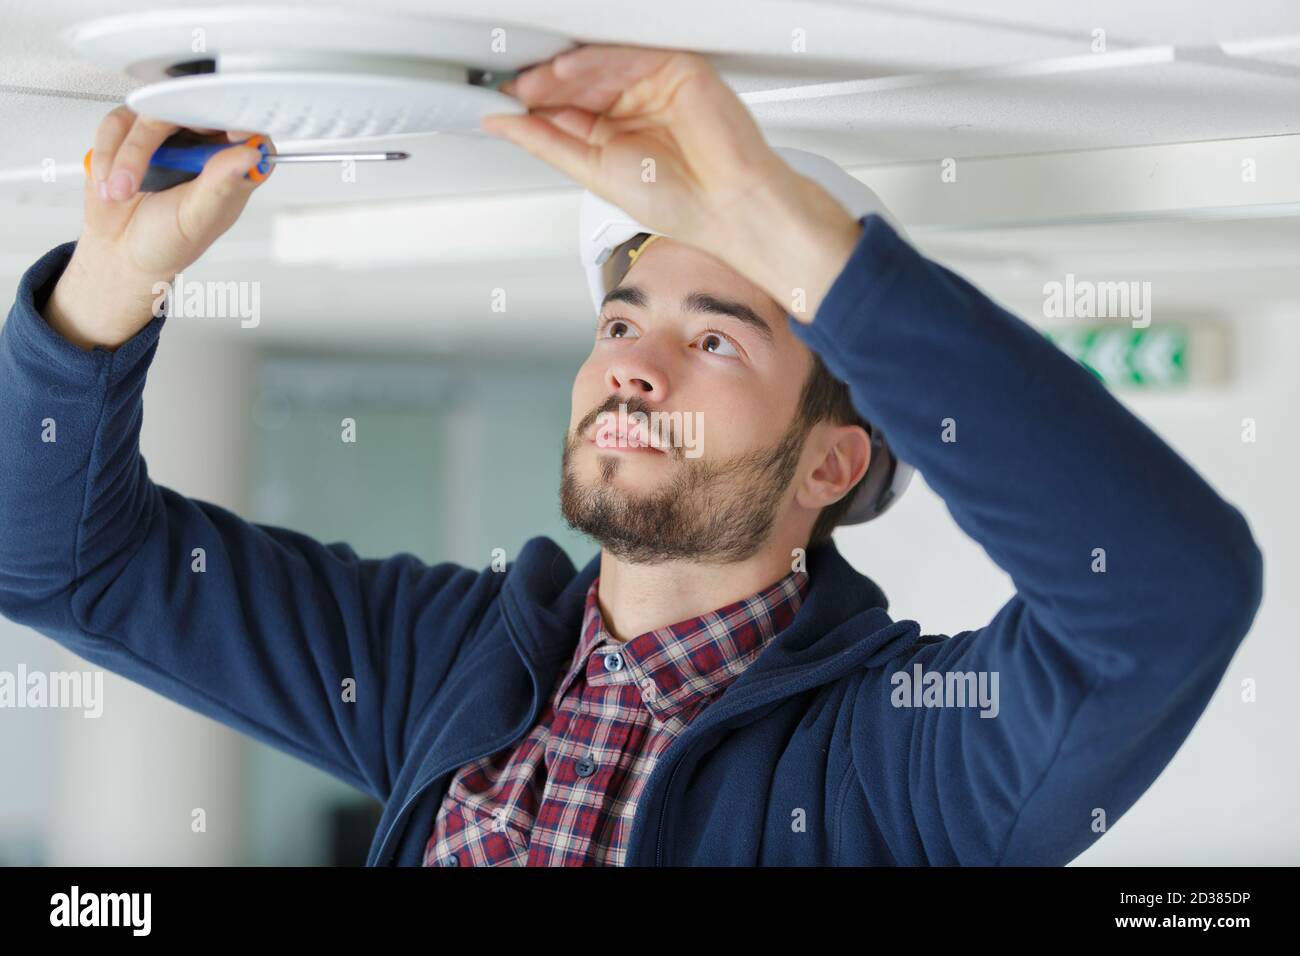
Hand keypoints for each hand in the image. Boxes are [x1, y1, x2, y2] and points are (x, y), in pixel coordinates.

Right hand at [45, 107, 272, 350]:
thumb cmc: (168, 240)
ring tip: (122, 193)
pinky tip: (111, 184)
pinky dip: (107, 154)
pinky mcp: (132, 130)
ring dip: (126, 154)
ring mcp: (168, 134)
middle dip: (154, 139)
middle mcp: (204, 143)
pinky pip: (117, 123)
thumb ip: (221, 184)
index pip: (246, 127)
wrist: (122, 251)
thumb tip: (251, 154)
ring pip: (148, 113)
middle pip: (191, 108)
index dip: (237, 120)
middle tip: (140, 162)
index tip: (224, 130)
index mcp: (233, 164)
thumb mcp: (198, 219)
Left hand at [480, 44, 859, 321]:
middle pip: (576, 81)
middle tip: (506, 87)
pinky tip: (567, 72)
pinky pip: (629, 54)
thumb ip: (546, 143)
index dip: (528, 101)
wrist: (728, 206)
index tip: (494, 100)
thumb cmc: (680, 202)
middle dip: (539, 84)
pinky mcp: (677, 68)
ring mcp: (654, 84)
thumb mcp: (593, 172)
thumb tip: (500, 124)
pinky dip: (595, 62)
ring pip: (598, 65)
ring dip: (561, 72)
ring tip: (532, 83)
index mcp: (612, 132)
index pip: (562, 106)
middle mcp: (631, 106)